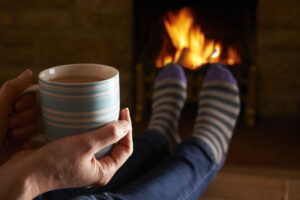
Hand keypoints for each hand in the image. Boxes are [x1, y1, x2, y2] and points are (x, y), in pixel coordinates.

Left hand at [0, 70, 37, 163]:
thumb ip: (13, 89)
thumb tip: (30, 72)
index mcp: (7, 104)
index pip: (30, 97)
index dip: (25, 103)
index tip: (15, 109)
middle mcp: (14, 116)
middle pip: (35, 111)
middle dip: (23, 119)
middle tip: (8, 125)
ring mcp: (19, 131)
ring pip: (36, 126)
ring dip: (23, 132)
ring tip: (10, 138)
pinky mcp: (23, 145)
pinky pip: (37, 140)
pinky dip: (29, 143)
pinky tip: (20, 146)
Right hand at [0, 108, 132, 199]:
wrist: (25, 174)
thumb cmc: (54, 163)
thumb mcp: (85, 145)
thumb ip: (108, 134)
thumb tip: (126, 125)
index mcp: (104, 171)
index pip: (126, 149)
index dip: (128, 129)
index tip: (123, 110)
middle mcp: (97, 169)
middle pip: (116, 146)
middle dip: (117, 128)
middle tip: (114, 109)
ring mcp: (85, 164)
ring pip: (102, 144)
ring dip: (104, 128)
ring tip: (103, 113)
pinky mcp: (73, 158)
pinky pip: (88, 143)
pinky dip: (90, 131)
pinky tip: (86, 121)